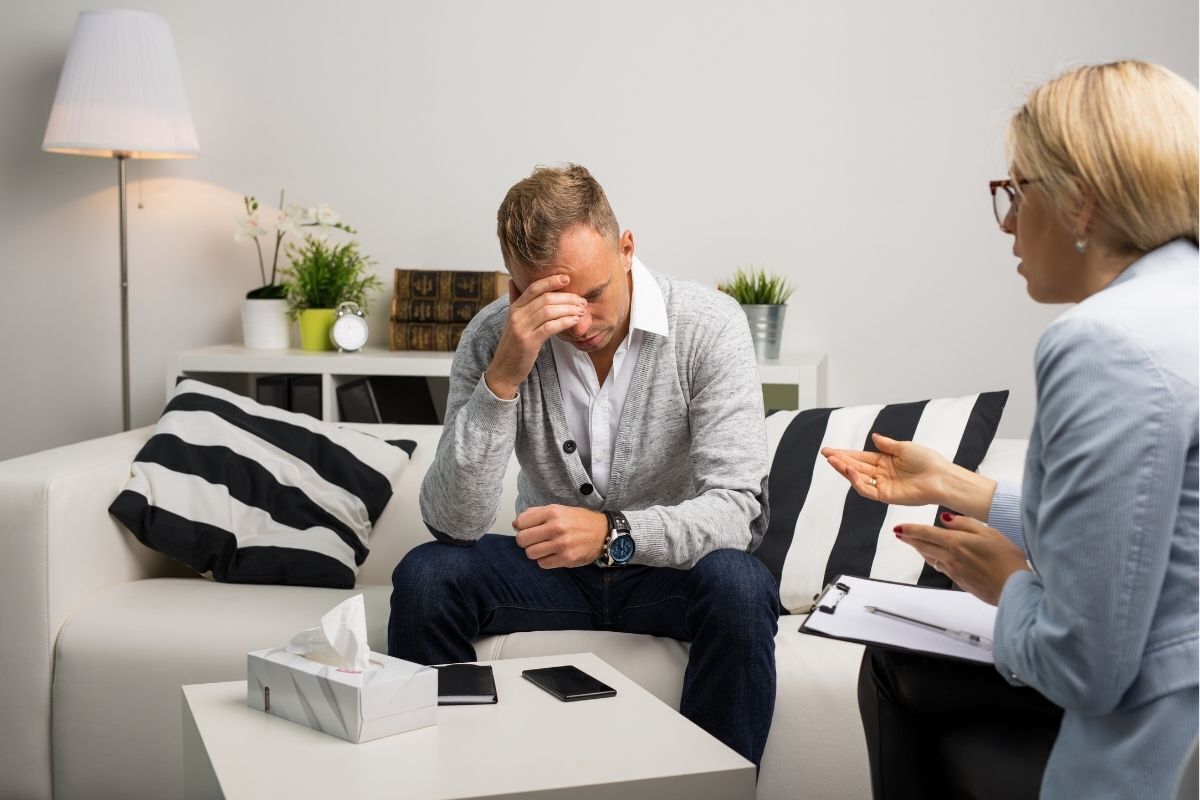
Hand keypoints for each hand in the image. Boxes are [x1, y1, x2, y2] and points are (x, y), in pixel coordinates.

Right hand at [485, 275, 587, 398]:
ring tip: (581, 311)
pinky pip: (549, 327)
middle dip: (567, 298)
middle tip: (582, 301)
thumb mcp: (512, 321)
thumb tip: (512, 281)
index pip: (533, 288)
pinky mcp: (528, 342)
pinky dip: (564, 322)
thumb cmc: (513, 346)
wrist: (503, 370)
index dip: (551, 281)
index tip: (567, 278)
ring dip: (568, 309)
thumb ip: (515, 301)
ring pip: (548, 311)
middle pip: (545, 299)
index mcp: (514, 308)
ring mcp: (521, 328)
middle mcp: (516, 315)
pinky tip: (574, 321)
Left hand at [513, 505, 606, 568]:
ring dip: (535, 552)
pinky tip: (553, 554)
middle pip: (522, 540)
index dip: (521, 527)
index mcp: (552, 512)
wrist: (602, 532)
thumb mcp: (559, 509)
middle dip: (525, 541)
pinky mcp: (567, 559)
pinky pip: (543, 564)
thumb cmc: (578, 520)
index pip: (521, 523)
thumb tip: (516, 523)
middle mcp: (556, 527)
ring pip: (530, 553)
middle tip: (533, 540)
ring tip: (544, 547)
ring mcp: (561, 544)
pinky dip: (545, 560)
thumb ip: (536, 513)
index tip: (527, 529)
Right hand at [822, 434, 995, 518]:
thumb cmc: (928, 461)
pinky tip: (849, 471)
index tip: (830, 449)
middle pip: (856, 466)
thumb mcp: (905, 448)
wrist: (941, 478)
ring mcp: (883, 485)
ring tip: (833, 460)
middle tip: (826, 453)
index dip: (845, 453)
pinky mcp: (886, 496)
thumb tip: (874, 437)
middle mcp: (882, 474)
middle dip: (840, 460)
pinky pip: (867, 489)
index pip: (860, 457)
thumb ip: (887, 445)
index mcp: (886, 461)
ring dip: (845, 470)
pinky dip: (856, 481)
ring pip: (858, 478)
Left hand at [895, 513, 1029, 604]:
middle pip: (923, 546)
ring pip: (930, 558)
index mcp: (956, 543)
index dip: (910, 530)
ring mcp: (954, 571)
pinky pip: (941, 568)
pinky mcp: (959, 582)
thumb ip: (965, 523)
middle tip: (900, 534)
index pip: (926, 534)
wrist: (1013, 588)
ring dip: (919, 550)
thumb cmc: (1006, 560)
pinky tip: (934, 559)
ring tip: (913, 544)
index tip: (899, 527)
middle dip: (909, 539)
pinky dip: (933, 560)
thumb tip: (946, 518)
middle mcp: (950, 558)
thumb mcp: (989, 532)